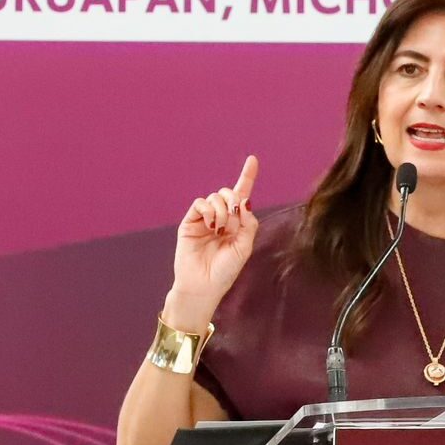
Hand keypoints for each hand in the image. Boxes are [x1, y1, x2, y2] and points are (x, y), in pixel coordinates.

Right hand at [166, 156, 259, 330]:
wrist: (203, 285)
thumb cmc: (225, 271)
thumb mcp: (244, 247)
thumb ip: (248, 223)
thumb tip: (244, 201)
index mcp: (236, 224)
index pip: (242, 196)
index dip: (247, 176)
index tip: (253, 159)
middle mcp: (221, 218)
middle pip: (230, 193)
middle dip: (234, 201)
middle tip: (232, 222)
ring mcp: (205, 219)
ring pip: (216, 197)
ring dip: (222, 210)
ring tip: (219, 229)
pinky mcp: (190, 221)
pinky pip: (200, 203)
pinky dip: (208, 210)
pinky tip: (211, 225)